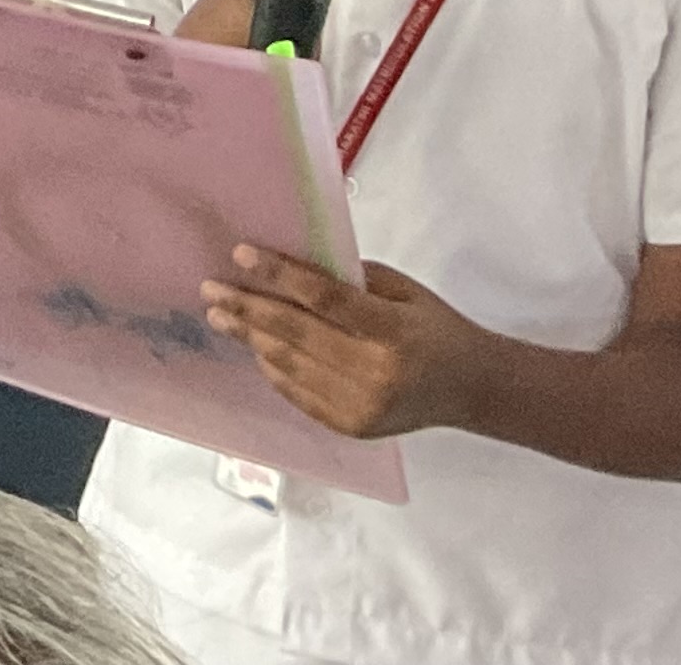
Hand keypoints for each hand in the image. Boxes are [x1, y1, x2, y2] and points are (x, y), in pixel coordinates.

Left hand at [206, 245, 490, 437]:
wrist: (470, 388)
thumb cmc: (433, 327)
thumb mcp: (402, 292)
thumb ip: (349, 281)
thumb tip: (287, 268)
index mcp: (393, 333)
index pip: (324, 300)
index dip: (279, 275)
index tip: (240, 254)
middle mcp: (375, 374)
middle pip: (296, 334)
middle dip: (247, 308)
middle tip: (211, 289)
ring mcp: (360, 406)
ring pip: (289, 364)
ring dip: (249, 337)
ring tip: (220, 315)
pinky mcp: (350, 427)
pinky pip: (297, 392)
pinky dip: (272, 368)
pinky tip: (254, 347)